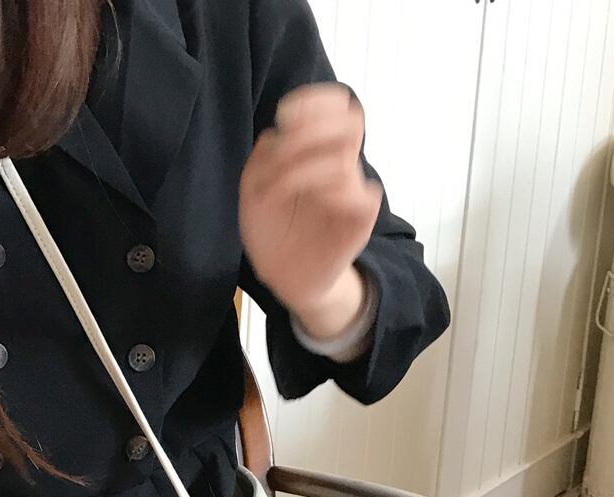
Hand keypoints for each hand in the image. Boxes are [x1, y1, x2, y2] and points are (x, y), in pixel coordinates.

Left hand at [240, 84, 381, 322]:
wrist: (285, 277)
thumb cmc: (271, 229)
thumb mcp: (253, 188)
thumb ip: (263, 156)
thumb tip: (277, 132)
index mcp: (318, 151)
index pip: (336, 104)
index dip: (315, 101)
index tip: (285, 115)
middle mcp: (340, 164)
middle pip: (350, 121)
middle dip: (311, 130)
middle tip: (281, 153)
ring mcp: (353, 191)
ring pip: (345, 157)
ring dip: (305, 167)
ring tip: (277, 190)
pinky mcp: (360, 219)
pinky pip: (359, 194)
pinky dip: (331, 193)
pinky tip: (309, 204)